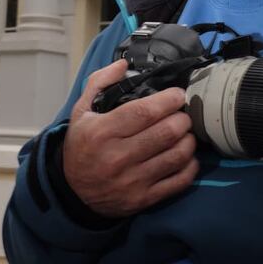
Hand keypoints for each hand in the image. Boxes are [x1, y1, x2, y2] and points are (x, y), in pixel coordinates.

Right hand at [63, 59, 198, 217]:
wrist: (72, 191)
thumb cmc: (81, 146)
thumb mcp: (81, 111)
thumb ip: (99, 82)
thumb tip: (123, 64)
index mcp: (102, 131)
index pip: (144, 112)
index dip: (168, 100)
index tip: (178, 94)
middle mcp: (117, 157)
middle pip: (165, 132)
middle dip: (182, 118)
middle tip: (183, 113)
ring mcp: (132, 180)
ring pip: (176, 156)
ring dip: (188, 140)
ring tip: (185, 132)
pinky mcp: (143, 199)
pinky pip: (178, 181)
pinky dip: (190, 166)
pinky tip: (186, 156)